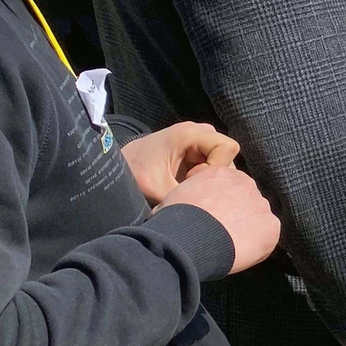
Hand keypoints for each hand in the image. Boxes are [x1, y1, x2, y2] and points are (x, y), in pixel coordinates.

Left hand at [123, 121, 239, 204]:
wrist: (118, 167)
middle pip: (228, 155)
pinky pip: (214, 165)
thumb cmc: (134, 173)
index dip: (219, 167)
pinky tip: (188, 186)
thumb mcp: (157, 189)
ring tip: (188, 187)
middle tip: (192, 187)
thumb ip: (185, 197)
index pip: (228, 147)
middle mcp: (199, 132)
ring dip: (210, 178)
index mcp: (190, 133)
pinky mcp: (197, 151)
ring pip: (223, 162)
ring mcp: (199, 141)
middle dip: (215, 175)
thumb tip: (208, 213)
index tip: (195, 181)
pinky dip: (206, 178)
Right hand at [159, 164, 279, 272]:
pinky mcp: (271, 225)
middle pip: (245, 199)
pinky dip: (258, 245)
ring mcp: (260, 204)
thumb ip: (187, 195)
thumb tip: (180, 207)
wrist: (191, 236)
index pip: (226, 184)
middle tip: (220, 231)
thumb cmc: (175, 219)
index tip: (211, 215)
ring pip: (257, 217)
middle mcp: (244, 183)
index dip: (219, 202)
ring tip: (229, 244)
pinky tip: (241, 252)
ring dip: (247, 229)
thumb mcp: (173, 197)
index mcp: (219, 173)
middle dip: (236, 213)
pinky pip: (267, 235)